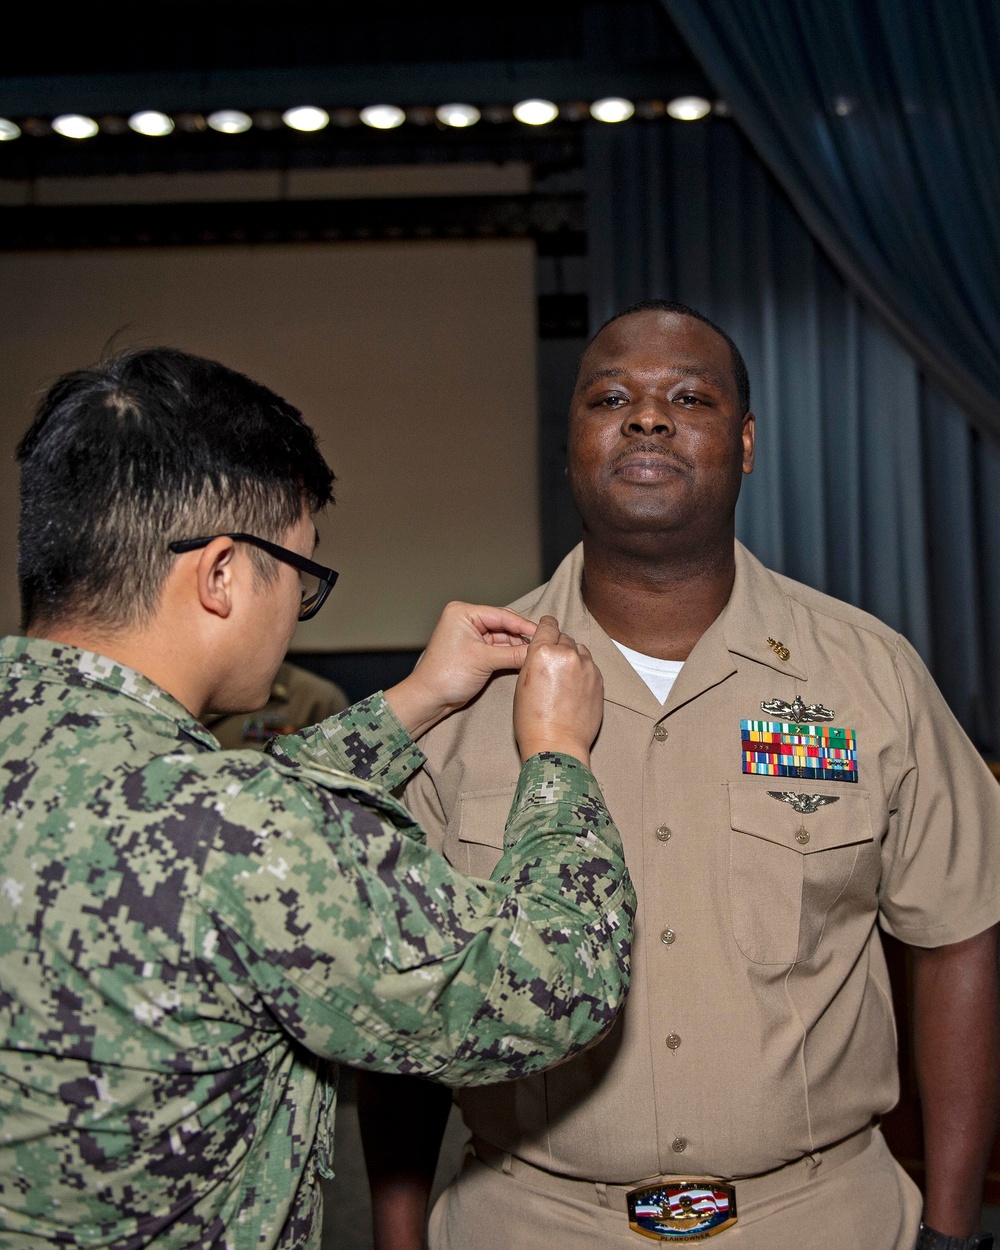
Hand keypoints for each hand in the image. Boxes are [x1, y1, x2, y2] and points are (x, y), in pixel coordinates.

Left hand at [385, 601, 535, 738]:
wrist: (429, 699)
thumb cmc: (446, 675)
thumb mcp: (484, 661)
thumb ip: (513, 654)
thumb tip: (538, 652)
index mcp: (463, 613)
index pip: (502, 615)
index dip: (525, 626)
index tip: (544, 633)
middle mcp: (467, 620)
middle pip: (504, 625)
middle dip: (522, 637)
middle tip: (544, 645)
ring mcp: (471, 635)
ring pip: (503, 638)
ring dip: (518, 647)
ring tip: (537, 655)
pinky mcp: (475, 650)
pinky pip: (499, 649)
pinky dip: (510, 654)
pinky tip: (525, 659)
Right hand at [513, 615, 602, 765]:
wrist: (557, 743)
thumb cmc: (532, 719)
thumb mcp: (522, 683)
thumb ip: (534, 659)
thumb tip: (542, 651)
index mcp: (543, 652)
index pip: (548, 624)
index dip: (546, 626)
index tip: (547, 629)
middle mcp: (567, 654)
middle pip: (564, 637)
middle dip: (557, 646)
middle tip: (551, 663)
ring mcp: (587, 666)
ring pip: (579, 650)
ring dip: (572, 656)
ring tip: (564, 676)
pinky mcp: (599, 679)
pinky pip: (590, 665)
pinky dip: (583, 670)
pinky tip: (575, 686)